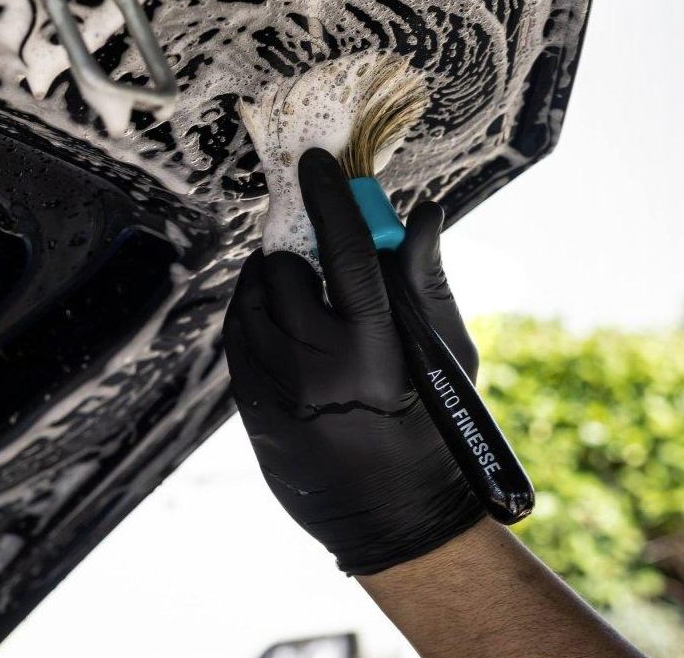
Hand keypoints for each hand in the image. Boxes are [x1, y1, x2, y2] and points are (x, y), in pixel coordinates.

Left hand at [224, 148, 482, 574]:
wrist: (397, 519)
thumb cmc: (433, 430)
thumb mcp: (447, 356)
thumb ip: (427, 281)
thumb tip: (425, 213)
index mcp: (379, 348)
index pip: (347, 252)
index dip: (330, 199)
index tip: (314, 163)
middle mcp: (321, 367)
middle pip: (285, 271)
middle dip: (300, 255)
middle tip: (316, 261)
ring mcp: (279, 391)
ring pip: (250, 301)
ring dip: (270, 282)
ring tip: (298, 292)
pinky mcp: (252, 410)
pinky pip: (236, 337)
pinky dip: (254, 317)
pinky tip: (280, 325)